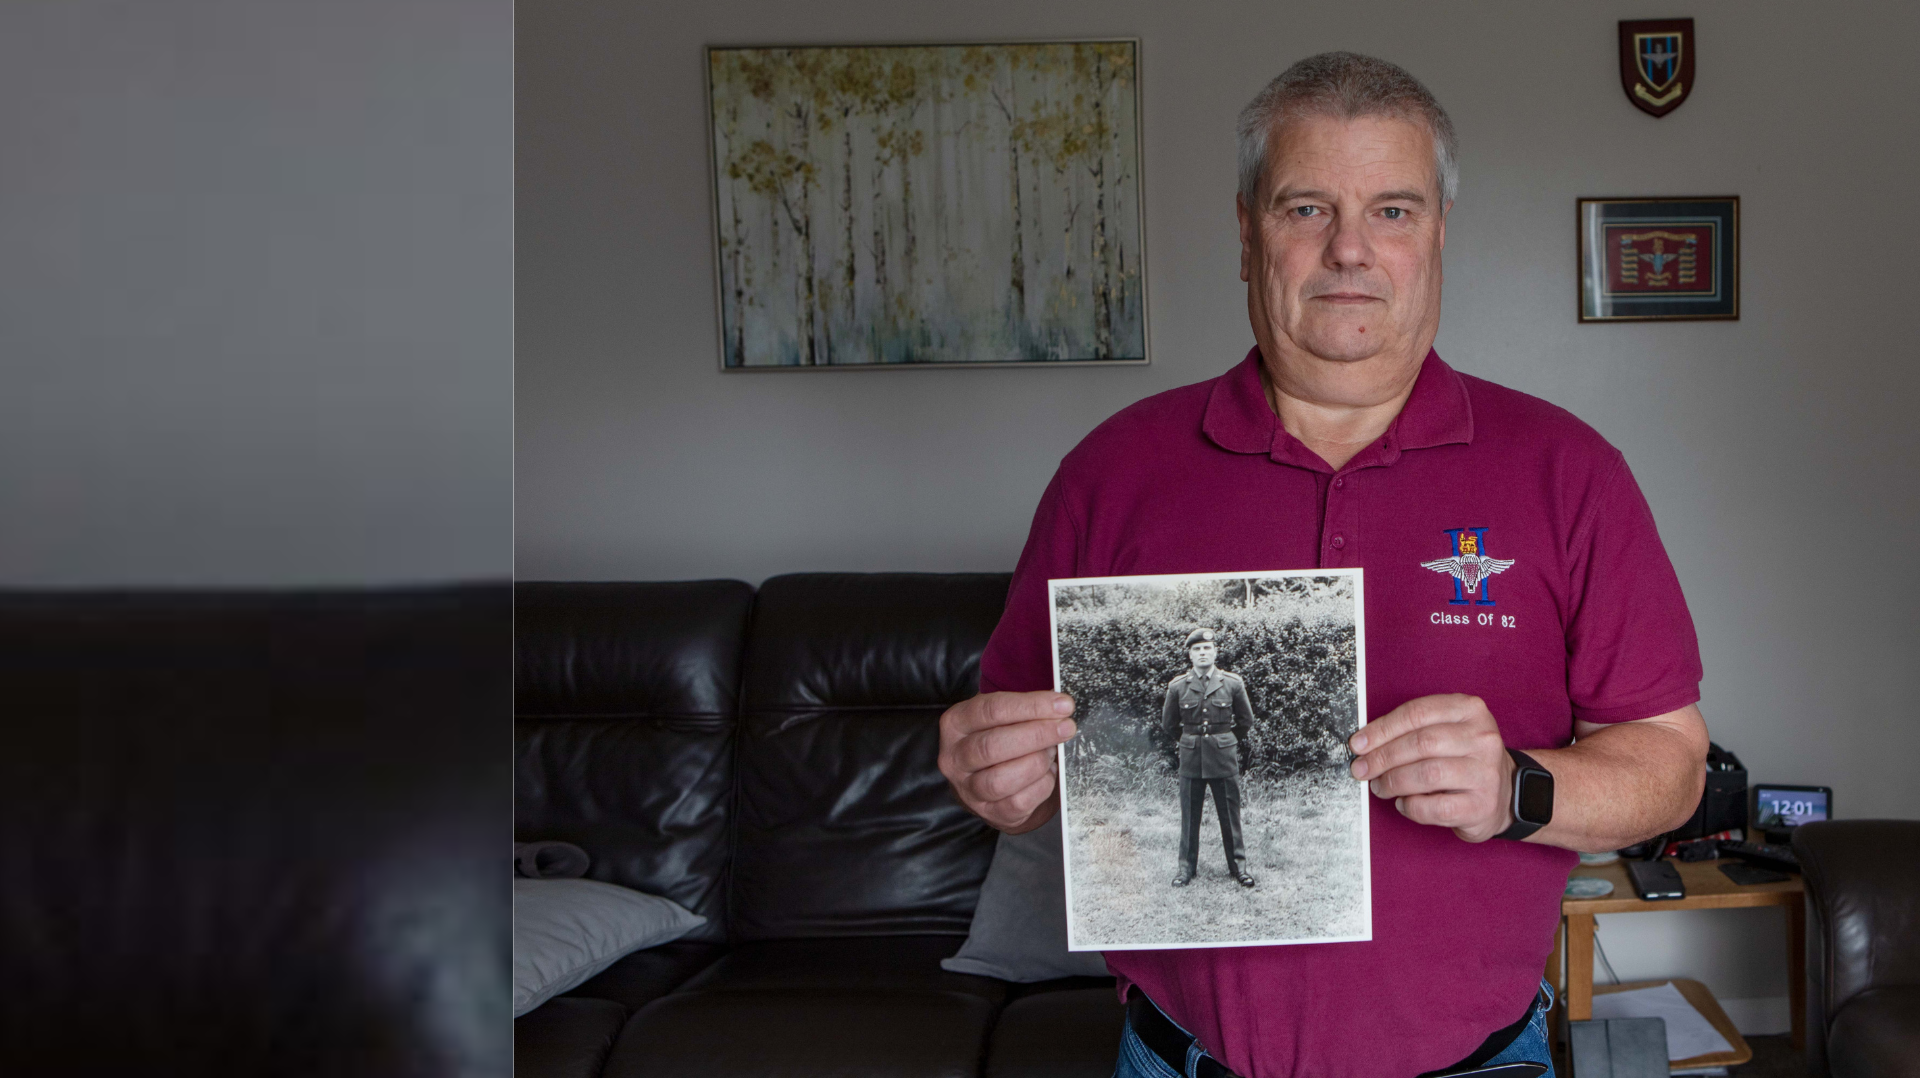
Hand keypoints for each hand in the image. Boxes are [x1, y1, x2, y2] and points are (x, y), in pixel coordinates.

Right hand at [937, 691, 1076, 833]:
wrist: (991, 782)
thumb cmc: (1001, 739)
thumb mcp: (1003, 717)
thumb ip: (1026, 709)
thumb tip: (1060, 706)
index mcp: (956, 723)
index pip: (992, 710)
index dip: (1031, 706)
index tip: (1063, 705)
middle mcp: (955, 757)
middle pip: (993, 745)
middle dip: (1037, 735)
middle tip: (1066, 727)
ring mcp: (968, 789)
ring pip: (1002, 779)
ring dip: (1037, 762)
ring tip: (1053, 751)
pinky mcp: (989, 812)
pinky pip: (1019, 801)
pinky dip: (1041, 785)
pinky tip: (1049, 772)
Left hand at [1346, 694, 1515, 842]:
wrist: (1504, 793)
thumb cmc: (1462, 759)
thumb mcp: (1445, 731)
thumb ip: (1411, 730)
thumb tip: (1365, 742)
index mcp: (1470, 710)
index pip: (1416, 713)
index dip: (1381, 729)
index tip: (1358, 744)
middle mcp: (1483, 738)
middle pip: (1420, 743)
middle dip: (1382, 758)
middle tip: (1362, 769)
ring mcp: (1486, 773)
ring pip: (1427, 774)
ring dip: (1394, 782)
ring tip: (1380, 787)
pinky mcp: (1483, 805)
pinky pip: (1436, 807)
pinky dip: (1411, 806)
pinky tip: (1404, 803)